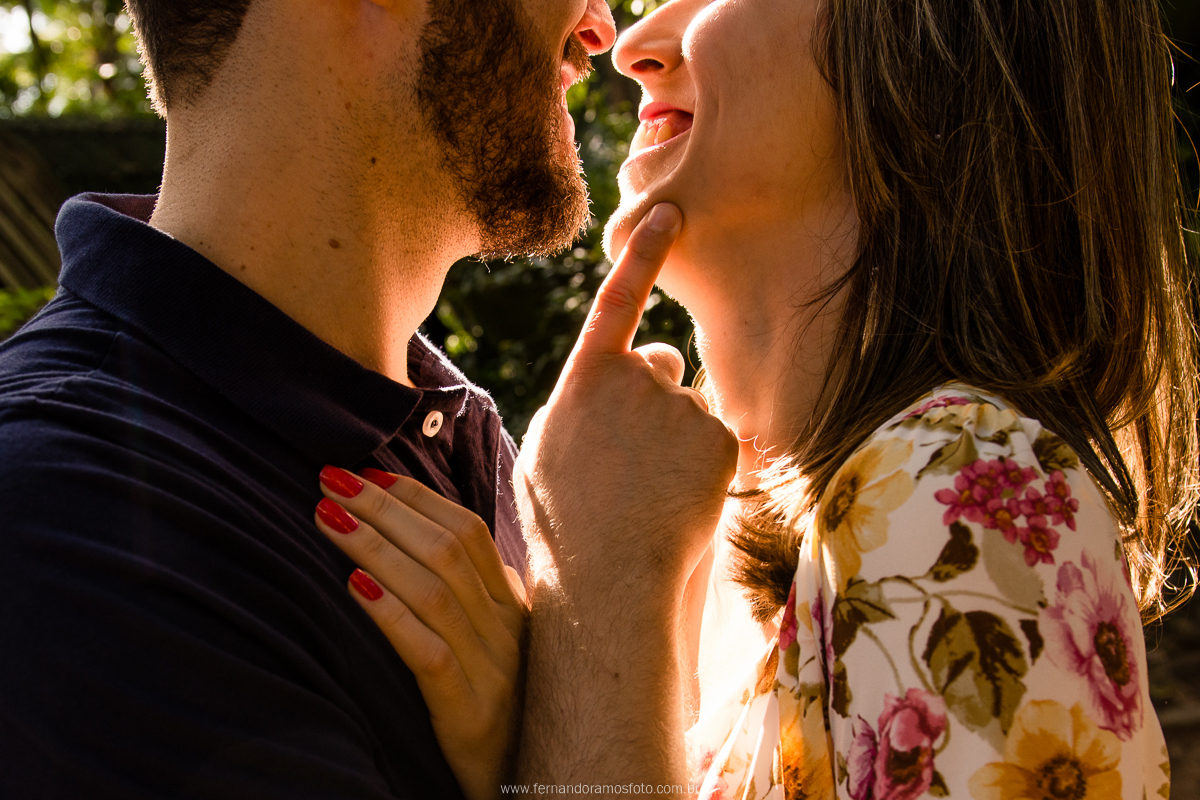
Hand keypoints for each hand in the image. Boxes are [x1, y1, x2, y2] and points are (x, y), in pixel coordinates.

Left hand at [313, 467, 526, 799]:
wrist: (531, 788)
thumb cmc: (506, 709)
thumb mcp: (501, 643)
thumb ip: (478, 595)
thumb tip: (436, 539)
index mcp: (515, 605)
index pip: (466, 530)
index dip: (415, 497)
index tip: (367, 474)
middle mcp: (510, 628)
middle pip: (445, 549)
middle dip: (383, 509)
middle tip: (330, 480)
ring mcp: (494, 670)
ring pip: (433, 590)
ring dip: (374, 547)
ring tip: (326, 519)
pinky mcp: (471, 714)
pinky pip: (430, 653)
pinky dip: (391, 614)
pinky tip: (354, 587)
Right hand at [516, 203, 738, 610]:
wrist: (606, 583)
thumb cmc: (566, 529)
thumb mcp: (547, 455)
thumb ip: (577, 406)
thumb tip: (600, 386)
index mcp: (585, 380)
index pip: (616, 300)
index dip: (643, 253)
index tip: (669, 211)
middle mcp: (634, 380)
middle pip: (659, 364)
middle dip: (655, 396)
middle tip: (636, 459)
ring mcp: (679, 407)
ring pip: (687, 408)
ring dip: (678, 438)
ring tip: (651, 493)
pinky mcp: (718, 439)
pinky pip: (715, 438)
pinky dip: (705, 465)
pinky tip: (679, 501)